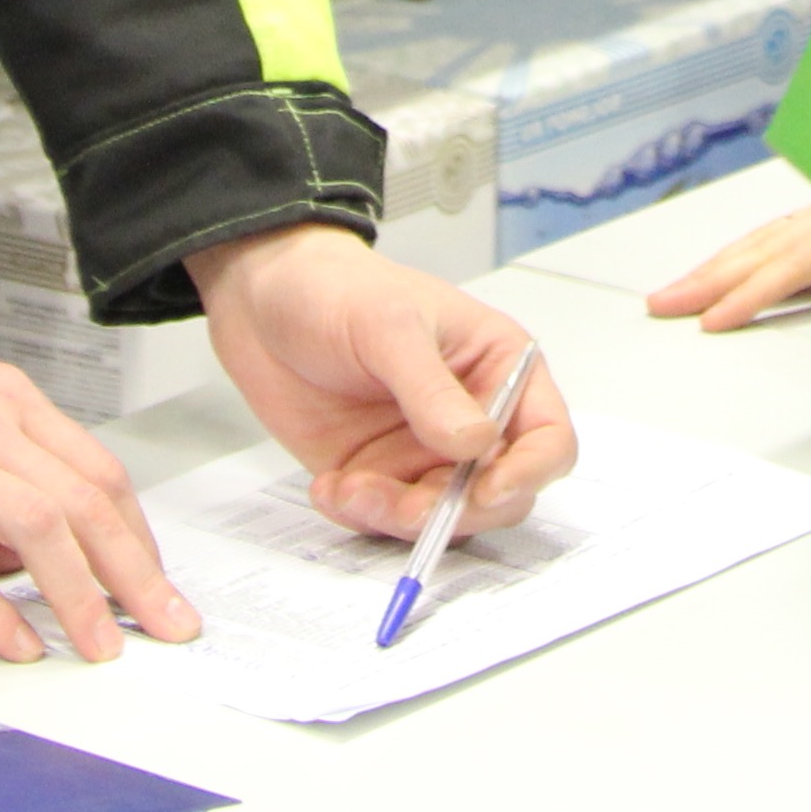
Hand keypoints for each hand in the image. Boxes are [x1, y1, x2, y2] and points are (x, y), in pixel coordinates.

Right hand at [0, 320, 194, 666]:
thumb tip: (30, 560)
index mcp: (7, 398)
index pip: (98, 471)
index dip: (137, 535)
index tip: (156, 582)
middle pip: (86, 502)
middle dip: (135, 573)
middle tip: (166, 625)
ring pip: (38, 527)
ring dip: (80, 595)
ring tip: (102, 645)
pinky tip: (17, 643)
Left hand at [191, 222, 577, 541]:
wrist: (263, 301)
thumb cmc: (338, 289)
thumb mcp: (389, 326)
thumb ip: (431, 388)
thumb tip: (474, 444)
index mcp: (498, 370)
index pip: (547, 437)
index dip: (530, 471)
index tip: (487, 487)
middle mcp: (471, 419)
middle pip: (501, 495)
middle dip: (457, 511)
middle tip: (407, 507)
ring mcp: (424, 452)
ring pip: (442, 518)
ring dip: (399, 519)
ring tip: (349, 489)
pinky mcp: (378, 475)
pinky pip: (386, 521)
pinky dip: (360, 517)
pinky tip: (329, 486)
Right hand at [647, 198, 810, 331]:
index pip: (791, 267)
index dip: (749, 296)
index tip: (709, 322)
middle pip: (759, 247)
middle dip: (706, 279)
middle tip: (660, 302)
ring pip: (763, 234)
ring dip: (721, 262)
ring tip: (684, 285)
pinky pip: (780, 225)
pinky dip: (750, 246)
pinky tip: (743, 256)